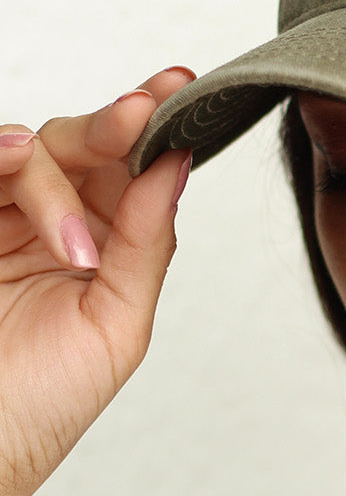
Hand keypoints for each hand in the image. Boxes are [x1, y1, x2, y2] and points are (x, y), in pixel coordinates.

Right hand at [0, 69, 193, 495]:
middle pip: (75, 147)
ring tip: (64, 204)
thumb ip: (145, 243)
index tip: (178, 88)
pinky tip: (18, 159)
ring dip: (53, 166)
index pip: (125, 170)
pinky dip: (0, 160)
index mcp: (95, 243)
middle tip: (137, 113)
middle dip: (110, 126)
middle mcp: (44, 225)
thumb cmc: (43, 407)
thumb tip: (176, 165)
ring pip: (23, 154)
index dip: (150, 126)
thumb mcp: (116, 323)